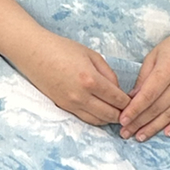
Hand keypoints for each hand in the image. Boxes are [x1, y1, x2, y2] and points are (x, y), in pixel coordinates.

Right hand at [15, 31, 131, 125]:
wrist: (33, 52)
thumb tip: (117, 90)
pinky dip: (96, 118)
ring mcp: (71, 104)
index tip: (136, 101)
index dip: (130, 102)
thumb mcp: (91, 54)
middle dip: (123, 114)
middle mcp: (82, 96)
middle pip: (111, 115)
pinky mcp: (63, 107)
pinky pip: (85, 119)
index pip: (118, 100)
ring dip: (110, 119)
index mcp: (91, 80)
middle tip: (130, 110)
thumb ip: (108, 73)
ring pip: (98, 121)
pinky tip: (101, 111)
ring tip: (117, 112)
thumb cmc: (62, 48)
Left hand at [118, 26, 169, 141]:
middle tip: (125, 133)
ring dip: (154, 128)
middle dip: (139, 123)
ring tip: (140, 137)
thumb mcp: (156, 53)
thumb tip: (132, 97)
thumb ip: (144, 75)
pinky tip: (166, 133)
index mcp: (168, 69)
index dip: (134, 110)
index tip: (122, 120)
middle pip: (157, 108)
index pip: (147, 95)